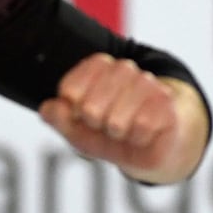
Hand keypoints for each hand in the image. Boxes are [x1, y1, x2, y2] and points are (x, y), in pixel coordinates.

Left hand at [38, 54, 203, 183]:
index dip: (73, 112)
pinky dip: (138, 139)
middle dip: (96, 127)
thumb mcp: (81, 130)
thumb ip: (61, 119)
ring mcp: (146, 82)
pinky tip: (143, 134)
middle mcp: (124, 68)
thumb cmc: (115, 134)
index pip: (70, 89)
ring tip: (126, 130)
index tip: (83, 117)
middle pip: (90, 108)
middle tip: (108, 127)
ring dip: (118, 134)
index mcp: (99, 67)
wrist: (158, 144)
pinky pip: (140, 128)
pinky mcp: (166, 101)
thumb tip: (46, 108)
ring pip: (115, 121)